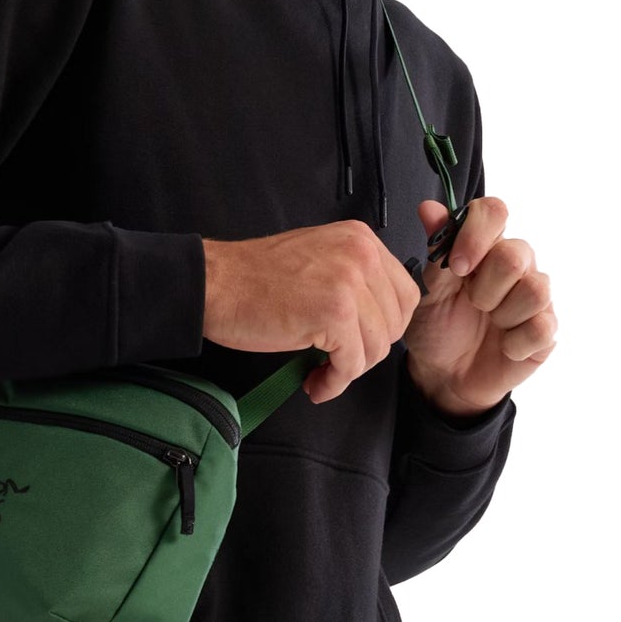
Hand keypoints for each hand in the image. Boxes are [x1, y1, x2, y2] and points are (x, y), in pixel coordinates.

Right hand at [201, 220, 419, 403]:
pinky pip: (351, 364)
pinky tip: (314, 383)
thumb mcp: (317, 259)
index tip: (359, 341)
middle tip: (336, 362)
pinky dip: (334, 382)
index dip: (385, 327)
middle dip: (367, 351)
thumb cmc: (253, 278)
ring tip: (320, 374)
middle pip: (394, 323)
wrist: (215, 283)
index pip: (405, 293)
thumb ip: (351, 277)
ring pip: (376, 347)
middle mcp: (362, 254)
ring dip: (349, 370)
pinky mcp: (335, 313)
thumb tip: (377, 319)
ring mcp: (350, 283)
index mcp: (360, 239)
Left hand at [404, 197, 556, 416]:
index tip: (458, 267)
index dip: (477, 233)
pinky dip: (514, 342)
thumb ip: (436, 251)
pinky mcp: (547, 330)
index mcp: (484, 246)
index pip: (494, 212)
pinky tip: (502, 346)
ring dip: (501, 314)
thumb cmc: (437, 325)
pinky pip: (542, 327)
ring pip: (535, 290)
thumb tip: (429, 208)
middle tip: (472, 304)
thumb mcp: (428, 290)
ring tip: (488, 322)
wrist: (444, 375)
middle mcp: (516, 264)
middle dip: (485, 287)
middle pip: (516, 255)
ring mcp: (535, 297)